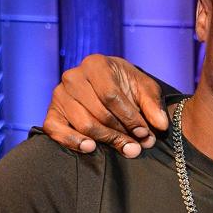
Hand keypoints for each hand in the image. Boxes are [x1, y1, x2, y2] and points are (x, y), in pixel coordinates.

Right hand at [44, 54, 168, 156]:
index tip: (144, 133)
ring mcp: (59, 94)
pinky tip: (90, 148)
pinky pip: (55, 129)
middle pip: (98, 113)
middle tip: (137, 145)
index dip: (130, 118)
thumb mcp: (145, 89)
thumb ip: (153, 105)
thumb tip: (160, 124)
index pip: (111, 96)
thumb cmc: (127, 86)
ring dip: (107, 139)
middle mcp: (73, 76)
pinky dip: (72, 141)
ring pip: (83, 124)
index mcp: (95, 64)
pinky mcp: (52, 112)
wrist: (109, 86)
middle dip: (122, 132)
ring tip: (125, 147)